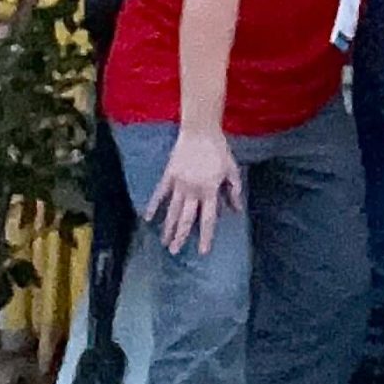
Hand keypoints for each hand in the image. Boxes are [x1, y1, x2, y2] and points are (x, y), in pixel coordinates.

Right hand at [144, 128, 242, 255]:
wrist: (200, 131)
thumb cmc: (218, 150)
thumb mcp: (231, 170)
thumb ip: (233, 191)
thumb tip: (236, 210)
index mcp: (210, 190)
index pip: (208, 219)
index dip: (206, 236)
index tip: (202, 251)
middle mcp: (193, 190)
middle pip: (186, 218)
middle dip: (181, 236)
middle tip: (174, 251)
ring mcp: (179, 183)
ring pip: (173, 210)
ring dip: (168, 227)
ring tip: (164, 242)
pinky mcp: (169, 175)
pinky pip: (160, 193)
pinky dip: (154, 205)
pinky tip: (148, 217)